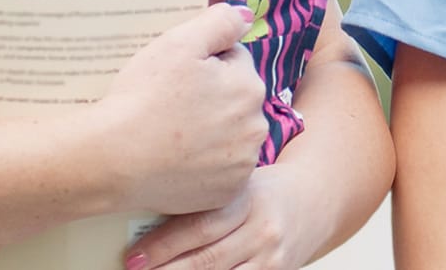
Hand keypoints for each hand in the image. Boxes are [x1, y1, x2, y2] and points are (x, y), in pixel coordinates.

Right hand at [85, 4, 268, 215]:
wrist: (111, 159)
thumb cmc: (142, 98)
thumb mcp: (178, 44)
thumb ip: (219, 23)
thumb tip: (245, 16)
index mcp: (249, 87)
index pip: (235, 63)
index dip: (205, 65)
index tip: (177, 78)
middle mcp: (256, 127)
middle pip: (236, 101)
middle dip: (213, 98)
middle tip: (171, 107)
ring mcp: (243, 163)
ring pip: (230, 137)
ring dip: (212, 133)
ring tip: (172, 135)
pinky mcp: (227, 193)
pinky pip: (221, 172)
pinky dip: (205, 166)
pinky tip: (178, 161)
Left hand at [123, 162, 336, 269]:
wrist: (312, 201)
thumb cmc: (261, 192)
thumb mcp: (236, 185)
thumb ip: (202, 201)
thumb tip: (142, 219)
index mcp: (249, 200)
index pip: (201, 226)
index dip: (163, 245)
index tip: (133, 257)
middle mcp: (263, 230)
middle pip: (207, 259)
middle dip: (165, 269)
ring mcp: (271, 258)